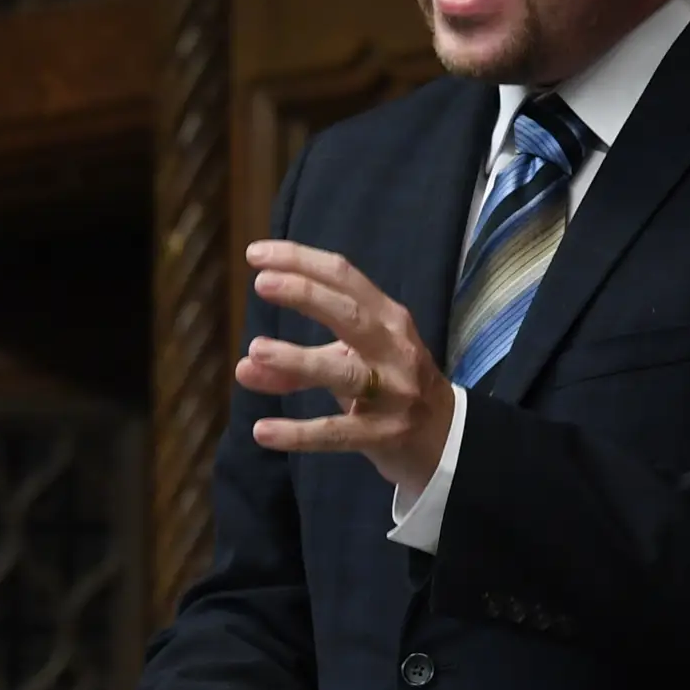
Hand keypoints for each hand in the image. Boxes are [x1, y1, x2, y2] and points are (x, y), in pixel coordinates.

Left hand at [239, 239, 454, 493]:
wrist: (445, 436)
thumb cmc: (390, 384)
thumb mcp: (350, 362)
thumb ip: (295, 365)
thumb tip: (244, 364)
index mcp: (388, 318)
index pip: (345, 278)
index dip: (301, 261)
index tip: (255, 253)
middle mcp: (394, 349)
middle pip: (351, 314)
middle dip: (306, 295)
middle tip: (262, 283)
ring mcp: (393, 393)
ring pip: (344, 372)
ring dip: (298, 360)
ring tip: (255, 350)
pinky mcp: (384, 435)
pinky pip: (336, 432)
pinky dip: (299, 433)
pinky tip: (261, 431)